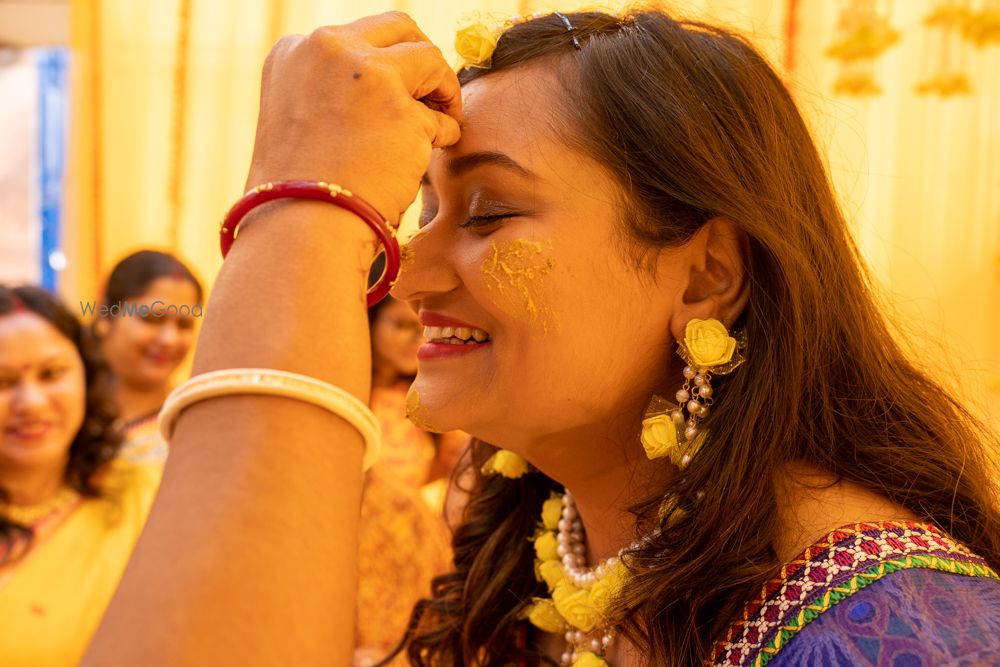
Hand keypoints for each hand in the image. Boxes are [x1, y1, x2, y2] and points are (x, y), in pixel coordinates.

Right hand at [246, 12, 461, 222]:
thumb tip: (390, 87)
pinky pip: (444, 117)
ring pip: (430, 59)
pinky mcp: (404, 111)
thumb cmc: (297, 191)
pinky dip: (444, 136)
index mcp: (294, 51)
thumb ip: (335, 91)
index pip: (356, 37)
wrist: (299, 228)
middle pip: (400, 28)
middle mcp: (329, 50)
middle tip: (433, 95)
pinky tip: (424, 159)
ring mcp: (369, 76)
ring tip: (438, 127)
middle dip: (423, 60)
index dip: (384, 65)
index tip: (392, 94)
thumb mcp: (298, 120)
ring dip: (443, 91)